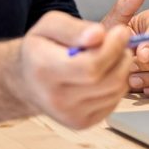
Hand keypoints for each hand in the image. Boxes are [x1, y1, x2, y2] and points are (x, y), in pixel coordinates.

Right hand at [14, 11, 131, 129]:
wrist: (27, 80)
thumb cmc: (40, 48)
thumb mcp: (50, 25)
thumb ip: (74, 28)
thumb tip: (98, 34)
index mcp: (44, 69)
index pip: (91, 66)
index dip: (112, 48)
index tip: (121, 31)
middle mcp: (56, 98)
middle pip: (109, 80)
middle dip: (121, 56)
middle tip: (120, 40)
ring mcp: (69, 115)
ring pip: (115, 91)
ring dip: (122, 68)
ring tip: (111, 54)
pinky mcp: (81, 123)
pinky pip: (113, 101)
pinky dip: (116, 83)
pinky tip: (104, 72)